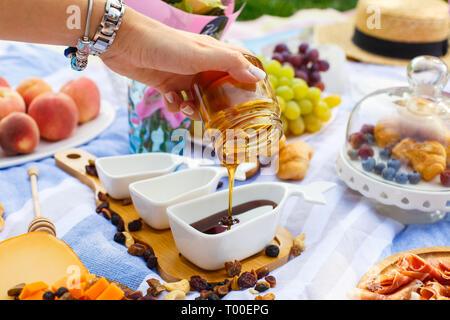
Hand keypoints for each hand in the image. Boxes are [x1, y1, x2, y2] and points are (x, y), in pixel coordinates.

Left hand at [100, 8, 265, 118]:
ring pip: (199, 100)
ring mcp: (184, 75)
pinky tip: (168, 99)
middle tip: (219, 116)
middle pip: (220, 89)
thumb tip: (259, 76)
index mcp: (214, 54)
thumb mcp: (202, 55)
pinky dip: (175, 105)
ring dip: (195, 109)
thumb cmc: (164, 44)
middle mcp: (202, 65)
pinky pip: (178, 102)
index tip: (255, 98)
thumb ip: (231, 64)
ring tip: (186, 106)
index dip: (250, 80)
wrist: (124, 43)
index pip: (241, 65)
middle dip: (219, 105)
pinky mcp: (167, 84)